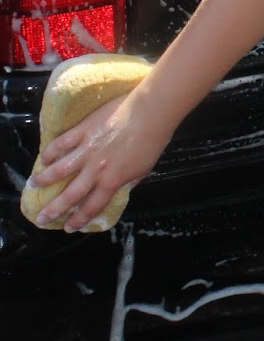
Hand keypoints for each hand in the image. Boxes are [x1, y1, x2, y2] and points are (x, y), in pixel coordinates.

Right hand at [29, 92, 165, 231]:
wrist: (150, 113)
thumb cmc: (152, 141)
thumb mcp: (144, 169)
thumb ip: (129, 181)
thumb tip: (120, 188)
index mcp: (112, 180)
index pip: (92, 206)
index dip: (79, 219)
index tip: (68, 227)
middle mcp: (95, 169)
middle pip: (71, 194)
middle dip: (54, 208)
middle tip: (40, 218)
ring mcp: (86, 149)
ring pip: (59, 169)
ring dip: (44, 179)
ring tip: (33, 185)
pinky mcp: (82, 130)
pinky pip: (61, 143)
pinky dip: (50, 151)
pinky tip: (43, 158)